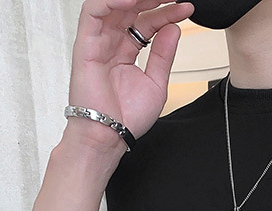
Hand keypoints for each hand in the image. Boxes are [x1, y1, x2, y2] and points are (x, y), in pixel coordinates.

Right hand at [65, 0, 195, 151]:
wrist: (109, 135)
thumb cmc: (127, 118)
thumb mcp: (156, 83)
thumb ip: (164, 54)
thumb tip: (174, 29)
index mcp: (126, 52)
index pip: (146, 22)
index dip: (166, 13)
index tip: (186, 9)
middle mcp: (111, 44)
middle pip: (131, 10)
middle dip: (153, 0)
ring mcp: (98, 42)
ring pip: (113, 5)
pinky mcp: (86, 44)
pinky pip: (94, 12)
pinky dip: (111, 2)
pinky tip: (132, 2)